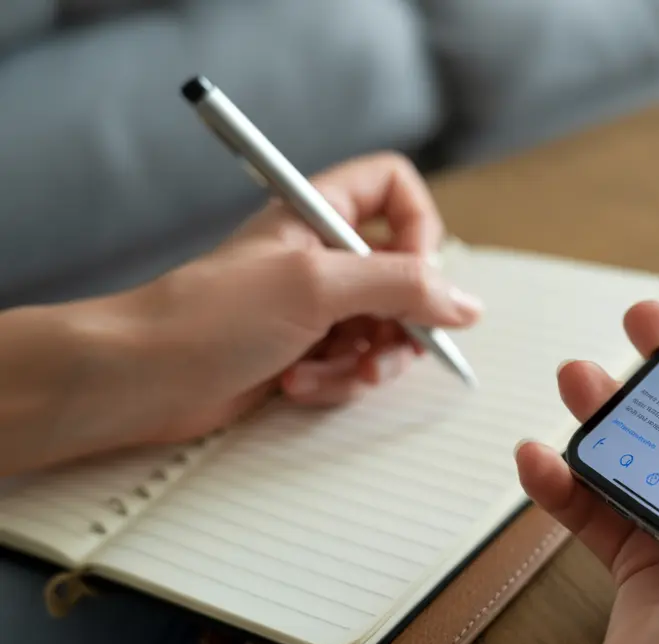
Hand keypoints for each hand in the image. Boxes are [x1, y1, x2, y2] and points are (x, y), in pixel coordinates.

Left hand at [100, 152, 481, 446]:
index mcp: (318, 215)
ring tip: (329, 372)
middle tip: (380, 344)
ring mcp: (313, 307)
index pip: (394, 190)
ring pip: (385, 330)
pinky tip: (298, 386)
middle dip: (400, 321)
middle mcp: (320, 256)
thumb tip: (465, 303)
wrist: (142, 378)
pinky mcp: (303, 352)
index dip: (418, 229)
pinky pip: (353, 365)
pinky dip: (336, 382)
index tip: (415, 272)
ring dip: (366, 361)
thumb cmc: (205, 318)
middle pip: (404, 275)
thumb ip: (402, 287)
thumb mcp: (316, 287)